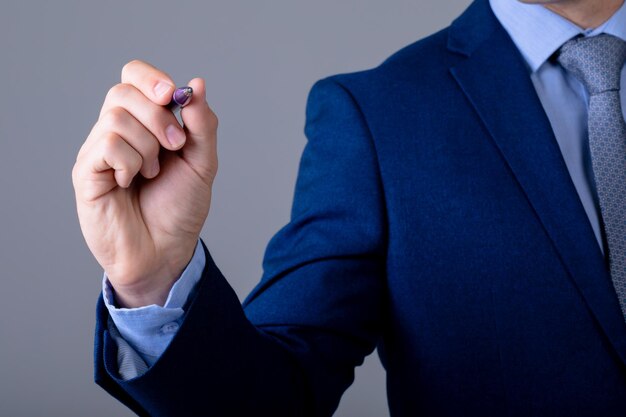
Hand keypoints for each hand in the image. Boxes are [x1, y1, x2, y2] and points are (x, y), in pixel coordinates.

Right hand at [72, 60, 217, 307]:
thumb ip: (202, 124)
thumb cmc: (180, 209)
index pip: (134, 77)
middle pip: (124, 91)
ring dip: (148, 148)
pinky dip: (130, 163)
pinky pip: (107, 145)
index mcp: (144, 123)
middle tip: (176, 147)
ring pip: (117, 118)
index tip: (172, 96)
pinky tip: (131, 183)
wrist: (166, 252)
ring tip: (152, 174)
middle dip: (159, 117)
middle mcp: (117, 132)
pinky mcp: (86, 172)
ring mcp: (98, 151)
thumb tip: (198, 84)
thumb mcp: (203, 162)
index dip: (151, 79)